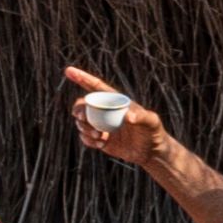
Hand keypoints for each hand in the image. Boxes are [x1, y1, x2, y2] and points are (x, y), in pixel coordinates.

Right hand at [64, 67, 170, 181]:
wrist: (151, 152)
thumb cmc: (153, 132)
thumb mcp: (151, 122)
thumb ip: (142, 117)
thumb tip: (128, 116)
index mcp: (115, 101)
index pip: (96, 86)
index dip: (82, 77)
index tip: (68, 70)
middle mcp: (106, 111)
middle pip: (83, 105)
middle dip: (79, 111)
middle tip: (84, 119)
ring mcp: (102, 125)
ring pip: (82, 122)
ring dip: (84, 128)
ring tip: (100, 136)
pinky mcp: (100, 139)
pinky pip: (85, 137)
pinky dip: (88, 140)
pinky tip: (101, 144)